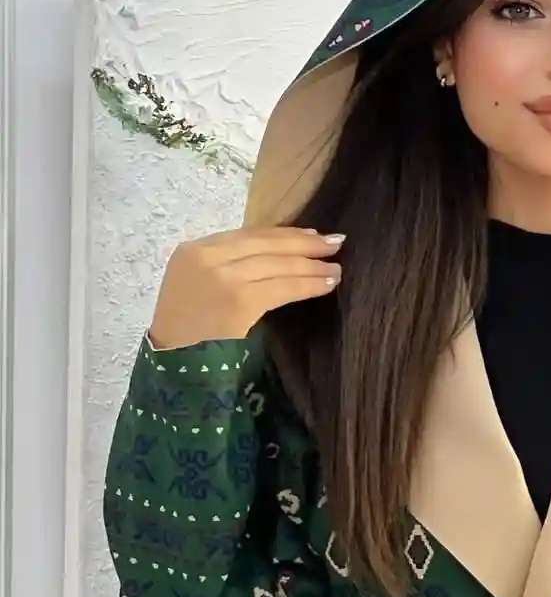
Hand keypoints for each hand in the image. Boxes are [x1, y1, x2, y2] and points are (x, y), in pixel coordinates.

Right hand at [148, 226, 345, 351]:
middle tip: (334, 243)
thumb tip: (273, 256)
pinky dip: (307, 284)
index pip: (247, 234)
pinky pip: (282, 287)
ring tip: (336, 268)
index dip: (282, 234)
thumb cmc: (184, 330)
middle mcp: (207, 257)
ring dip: (311, 265)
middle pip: (266, 244)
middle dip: (304, 243)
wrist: (169, 361)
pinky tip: (326, 284)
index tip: (309, 235)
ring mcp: (222, 277)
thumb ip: (223, 266)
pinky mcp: (238, 300)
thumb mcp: (194, 285)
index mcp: (193, 250)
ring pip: (278, 264)